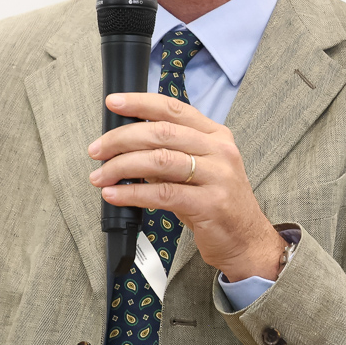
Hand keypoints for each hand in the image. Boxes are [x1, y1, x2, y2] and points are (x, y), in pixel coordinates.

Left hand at [88, 93, 286, 281]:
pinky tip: (114, 194)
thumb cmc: (217, 204)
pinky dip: (132, 193)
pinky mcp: (210, 203)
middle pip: (161, 132)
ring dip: (121, 166)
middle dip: (121, 139)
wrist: (248, 241)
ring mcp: (217, 176)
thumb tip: (125, 146)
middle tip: (97, 150)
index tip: (113, 102)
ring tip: (100, 175)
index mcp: (216, 135)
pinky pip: (162, 193)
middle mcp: (219, 150)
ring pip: (159, 160)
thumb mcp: (198, 171)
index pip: (173, 109)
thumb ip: (168, 155)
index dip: (140, 103)